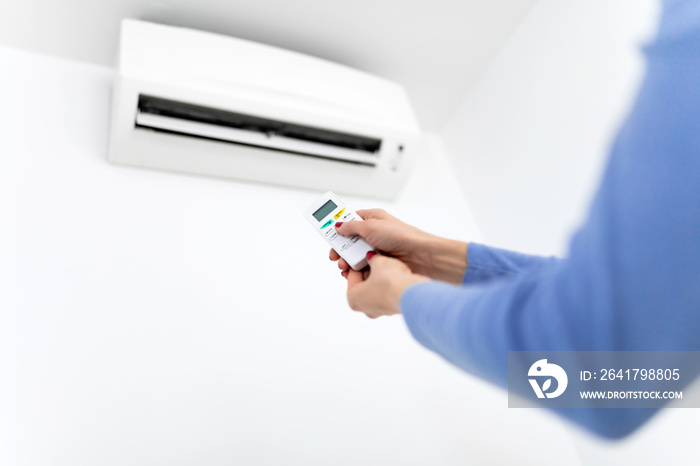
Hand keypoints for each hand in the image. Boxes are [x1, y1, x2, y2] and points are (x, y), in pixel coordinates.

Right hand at [330, 209, 467, 283]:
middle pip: (349, 241)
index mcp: (372, 219)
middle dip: (340, 249)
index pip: (350, 220)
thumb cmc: (401, 236)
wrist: (420, 256)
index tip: (327, 234)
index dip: (338, 227)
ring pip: (354, 255)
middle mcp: (374, 233)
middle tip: (335, 256)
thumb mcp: (371, 226)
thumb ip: (352, 227)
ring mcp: (377, 249)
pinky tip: (352, 273)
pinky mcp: (380, 263)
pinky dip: (355, 270)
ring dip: (347, 261)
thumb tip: (338, 225)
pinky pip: (362, 266)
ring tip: (344, 266)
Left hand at [341, 252, 428, 317]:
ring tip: (387, 266)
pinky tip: (395, 276)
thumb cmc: (390, 281)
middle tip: (375, 260)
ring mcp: (379, 310)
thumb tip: (371, 256)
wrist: (410, 293)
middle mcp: (364, 308)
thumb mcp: (378, 262)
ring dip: (379, 278)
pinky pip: (387, 294)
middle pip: (363, 283)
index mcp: (352, 298)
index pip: (352, 275)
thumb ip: (372, 258)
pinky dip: (389, 285)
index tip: (364, 255)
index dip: (358, 262)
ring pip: (375, 289)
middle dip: (369, 270)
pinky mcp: (392, 309)